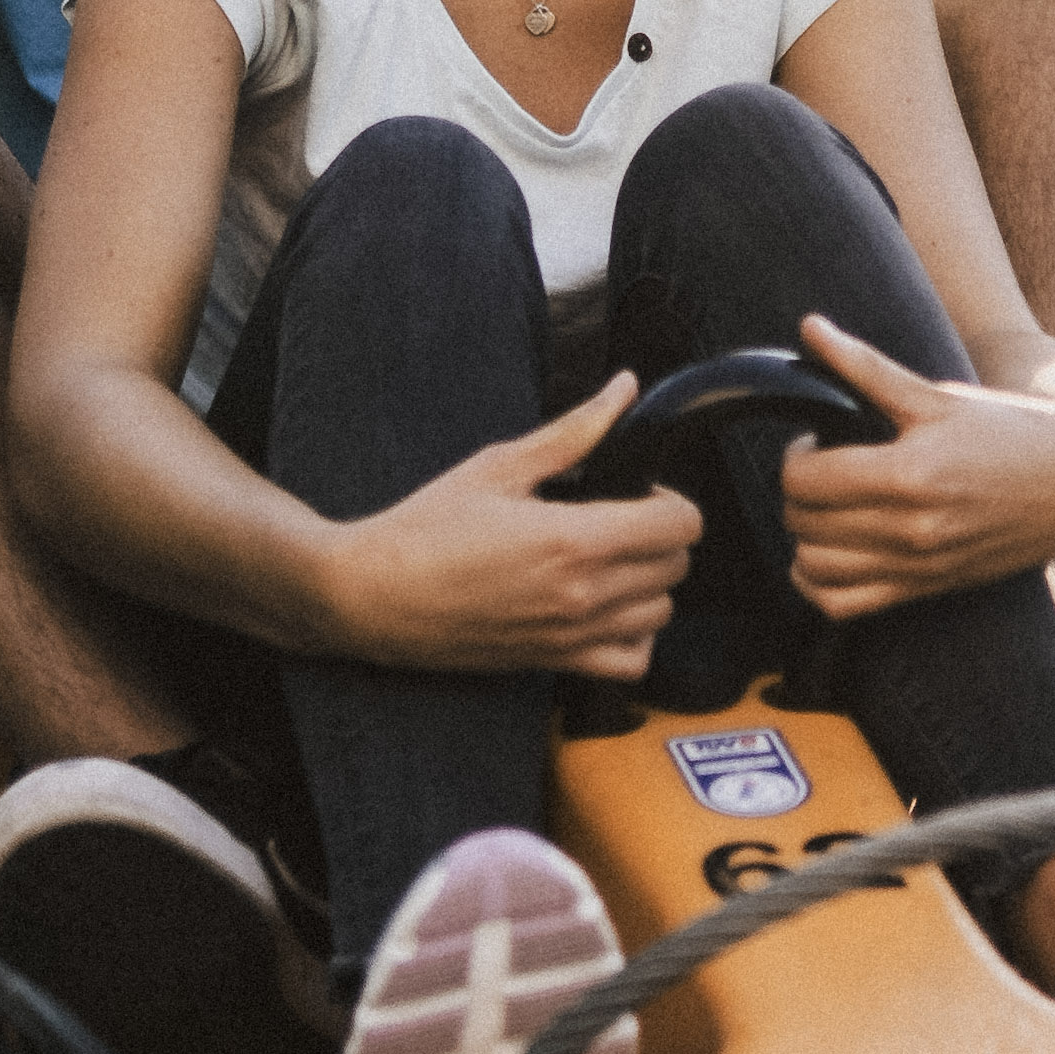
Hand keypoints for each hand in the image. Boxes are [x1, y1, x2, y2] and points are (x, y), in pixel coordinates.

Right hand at [328, 374, 702, 678]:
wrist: (374, 595)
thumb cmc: (424, 530)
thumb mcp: (499, 467)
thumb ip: (573, 432)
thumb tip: (621, 391)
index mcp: (573, 538)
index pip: (680, 524)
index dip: (671, 499)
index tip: (640, 492)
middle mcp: (582, 594)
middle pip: (677, 566)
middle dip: (660, 535)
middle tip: (621, 519)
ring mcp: (571, 635)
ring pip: (662, 612)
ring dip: (650, 583)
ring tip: (611, 561)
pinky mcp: (555, 662)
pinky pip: (631, 662)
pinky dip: (635, 637)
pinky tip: (608, 609)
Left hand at [780, 319, 1054, 616]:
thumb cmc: (1004, 431)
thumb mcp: (936, 395)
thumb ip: (865, 367)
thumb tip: (809, 327)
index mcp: (910, 474)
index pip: (805, 480)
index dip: (796, 456)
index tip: (816, 442)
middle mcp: (911, 529)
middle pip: (804, 522)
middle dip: (799, 492)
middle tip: (822, 469)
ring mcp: (917, 566)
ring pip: (813, 569)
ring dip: (804, 537)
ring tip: (825, 508)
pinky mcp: (925, 588)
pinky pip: (842, 606)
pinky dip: (817, 584)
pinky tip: (829, 552)